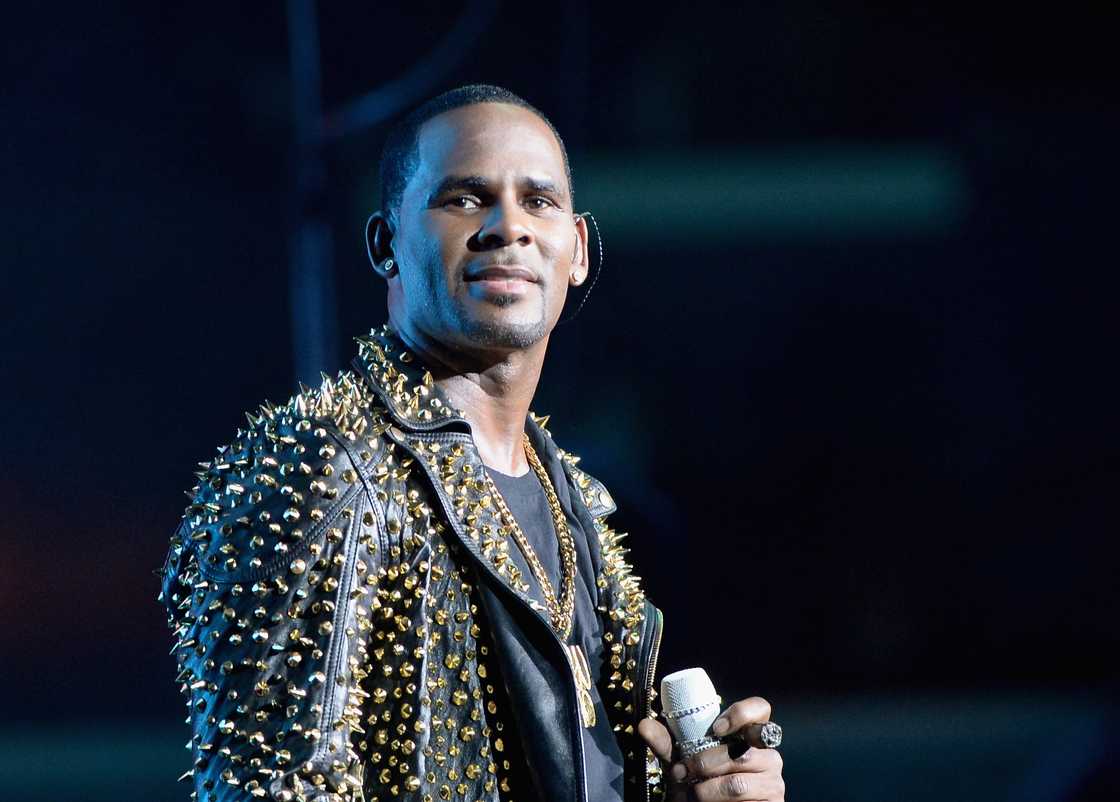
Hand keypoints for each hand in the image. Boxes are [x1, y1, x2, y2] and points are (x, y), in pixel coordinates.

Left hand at [638, 696, 784, 801]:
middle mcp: (767, 755)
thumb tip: (644, 726)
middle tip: (681, 772)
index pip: (761, 709)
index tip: (716, 728)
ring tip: (691, 794)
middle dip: (704, 764)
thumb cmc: (699, 783)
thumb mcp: (681, 761)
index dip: (742, 713)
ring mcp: (773, 781)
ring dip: (706, 790)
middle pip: (742, 752)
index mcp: (749, 735)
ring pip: (738, 783)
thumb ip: (665, 744)